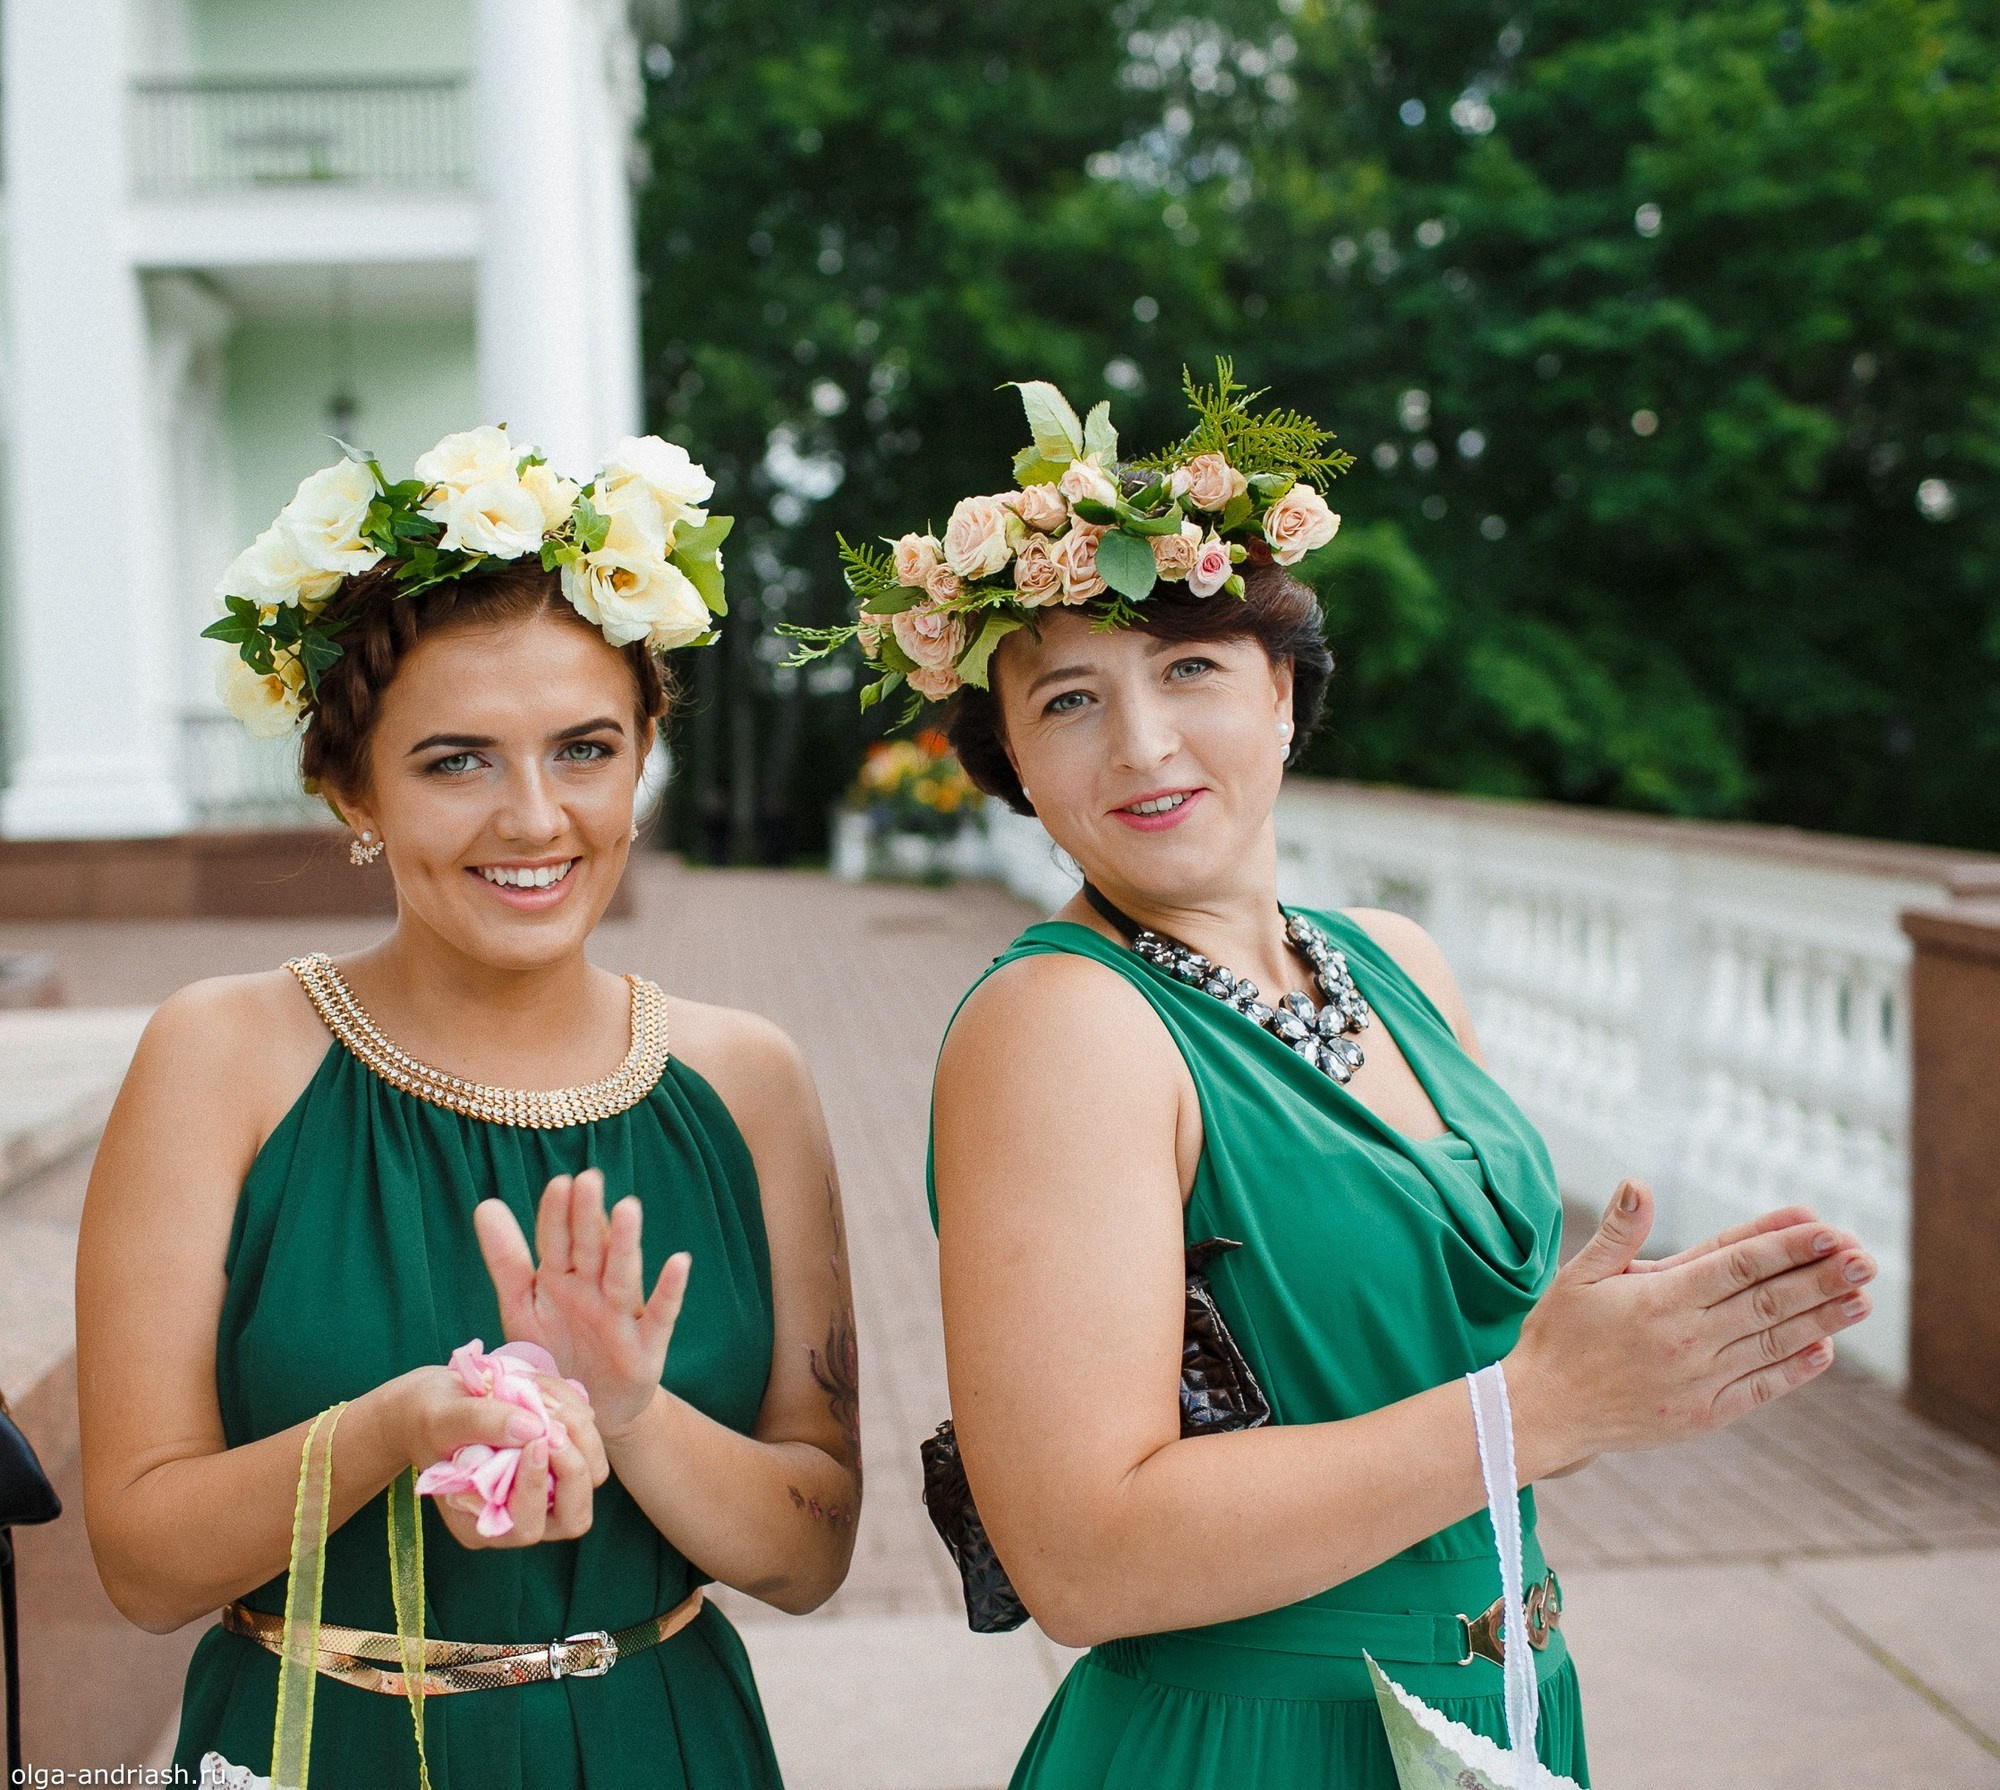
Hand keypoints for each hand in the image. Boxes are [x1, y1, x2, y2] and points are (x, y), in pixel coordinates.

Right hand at [381, 1364, 605, 1550]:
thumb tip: (533, 1428)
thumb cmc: (428, 1418)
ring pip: (591, 1475)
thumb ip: (481, 1423)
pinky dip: (574, 1409)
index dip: (536, 1486)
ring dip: (578, 1431)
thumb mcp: (442, 1418)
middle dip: (573, 1467)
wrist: (435, 1402)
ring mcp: (544, 1489)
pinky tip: (542, 1389)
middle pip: (574, 1516)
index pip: (526, 1527)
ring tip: (543, 1396)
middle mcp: (518, 1515)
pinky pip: (588, 1440)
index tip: (534, 1438)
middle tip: (553, 1422)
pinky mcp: (560, 1458)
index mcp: (481, 1523)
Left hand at [474, 1170, 690, 1442]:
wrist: (584, 1413)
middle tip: (588, 1179)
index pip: (556, 1242)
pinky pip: (660, 1315)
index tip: (559, 1183)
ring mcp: (621, 1315)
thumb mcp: (522, 1307)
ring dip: (625, 1243)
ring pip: (622, 1274)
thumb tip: (486, 1203)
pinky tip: (679, 1262)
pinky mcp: (646, 1345)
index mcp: (560, 1280)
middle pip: (590, 1249)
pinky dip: (670, 1290)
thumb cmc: (554, 1351)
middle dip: (588, 1216)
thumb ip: (507, 1259)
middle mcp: (593, 1290)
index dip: (556, 1215)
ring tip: (628, 1208)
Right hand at [1506, 1180, 1875, 1474]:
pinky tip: (1824, 1349)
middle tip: (1866, 1259)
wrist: (1542, 1412)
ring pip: (1773, 1342)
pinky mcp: (1703, 1414)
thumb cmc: (1559, 1335)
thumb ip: (1619, 1232)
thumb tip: (1640, 1184)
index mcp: (1660, 1299)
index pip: (1738, 1264)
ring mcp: (1699, 1379)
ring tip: (1862, 1298)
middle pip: (1769, 1301)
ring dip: (1823, 1319)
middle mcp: (1688, 1339)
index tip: (1827, 1228)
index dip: (1787, 1245)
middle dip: (1822, 1277)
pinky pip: (1760, 1387)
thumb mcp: (1579, 1275)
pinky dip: (1795, 1369)